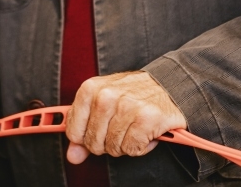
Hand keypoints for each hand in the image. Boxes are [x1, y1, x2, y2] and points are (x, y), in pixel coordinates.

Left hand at [65, 71, 186, 163]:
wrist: (168, 85)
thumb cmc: (133, 95)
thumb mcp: (102, 105)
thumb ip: (84, 130)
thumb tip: (73, 156)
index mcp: (90, 89)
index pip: (74, 132)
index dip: (86, 138)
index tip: (99, 130)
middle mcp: (106, 96)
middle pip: (93, 143)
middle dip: (107, 142)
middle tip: (121, 127)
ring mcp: (126, 107)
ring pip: (113, 148)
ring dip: (125, 144)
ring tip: (134, 127)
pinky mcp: (146, 119)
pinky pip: (132, 149)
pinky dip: (140, 146)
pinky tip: (145, 132)